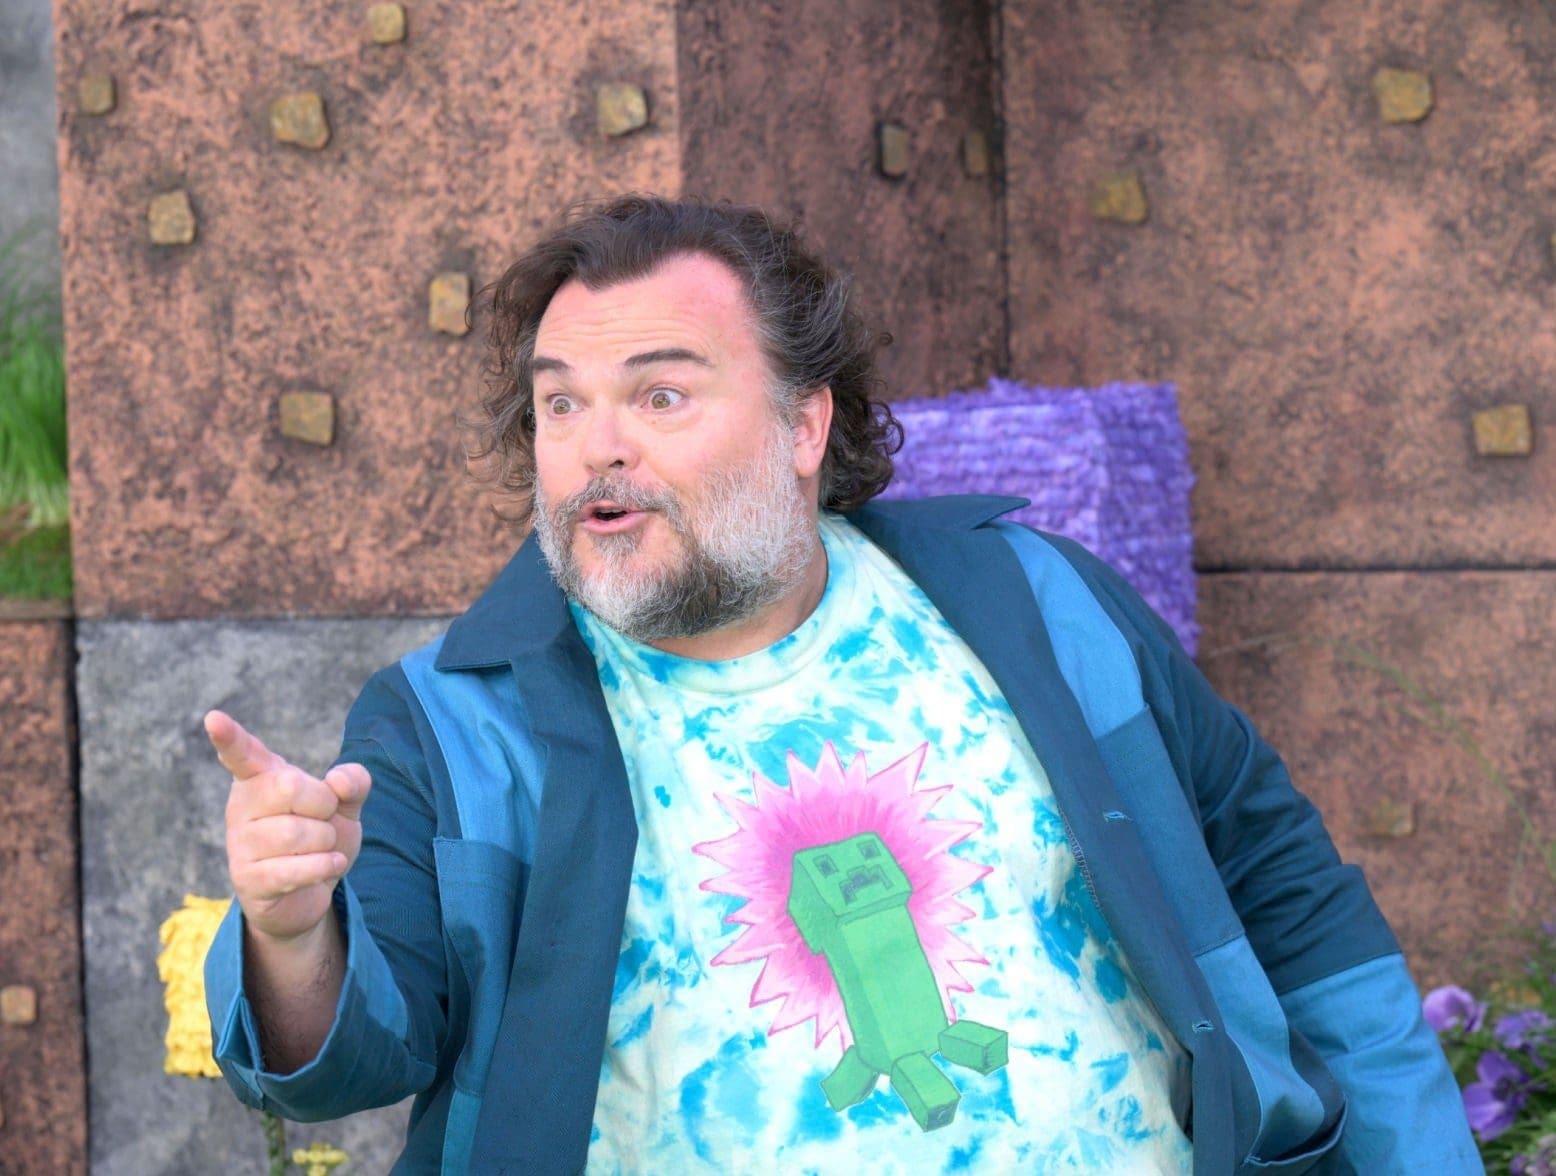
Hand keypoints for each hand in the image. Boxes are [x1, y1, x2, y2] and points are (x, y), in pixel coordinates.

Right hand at [205, 710, 370, 944]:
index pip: (243, 753)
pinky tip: (330, 865)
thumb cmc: (321, 837)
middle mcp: (241, 807)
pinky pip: (293, 870)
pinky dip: (323, 866)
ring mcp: (240, 844)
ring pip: (296, 832)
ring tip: (318, 848)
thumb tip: (339, 780)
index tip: (213, 718)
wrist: (313, 891)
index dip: (230, 737)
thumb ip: (353, 782)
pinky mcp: (247, 880)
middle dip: (323, 804)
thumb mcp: (345, 804)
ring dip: (325, 842)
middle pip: (290, 786)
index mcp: (260, 778)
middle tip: (321, 818)